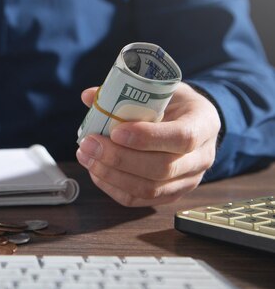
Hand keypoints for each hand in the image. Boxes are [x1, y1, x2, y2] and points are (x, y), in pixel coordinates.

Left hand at [76, 82, 220, 205]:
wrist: (192, 124)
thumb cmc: (174, 103)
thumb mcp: (160, 88)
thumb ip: (127, 91)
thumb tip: (88, 96)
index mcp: (204, 124)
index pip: (182, 137)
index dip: (147, 138)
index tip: (115, 132)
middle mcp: (201, 158)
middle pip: (162, 168)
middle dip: (119, 158)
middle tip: (89, 143)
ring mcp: (187, 181)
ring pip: (149, 189)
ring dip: (110, 174)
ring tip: (86, 156)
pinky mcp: (170, 195)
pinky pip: (138, 200)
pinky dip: (112, 187)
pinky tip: (95, 171)